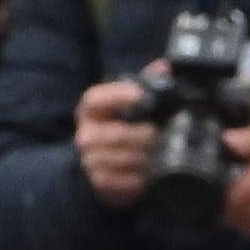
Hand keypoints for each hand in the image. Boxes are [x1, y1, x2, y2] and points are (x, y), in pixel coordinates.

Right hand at [74, 80, 158, 202]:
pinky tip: (150, 174)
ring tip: (160, 154)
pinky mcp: (100, 182)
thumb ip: (143, 85)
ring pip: (125, 158)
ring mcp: (90, 161)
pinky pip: (126, 181)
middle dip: (144, 135)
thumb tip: (164, 66)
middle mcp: (86, 135)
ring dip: (147, 158)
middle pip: (118, 134)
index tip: (140, 94)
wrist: (97, 169)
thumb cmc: (117, 131)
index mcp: (89, 111)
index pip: (96, 99)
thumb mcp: (126, 106)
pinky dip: (142, 178)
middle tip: (161, 134)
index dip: (117, 95)